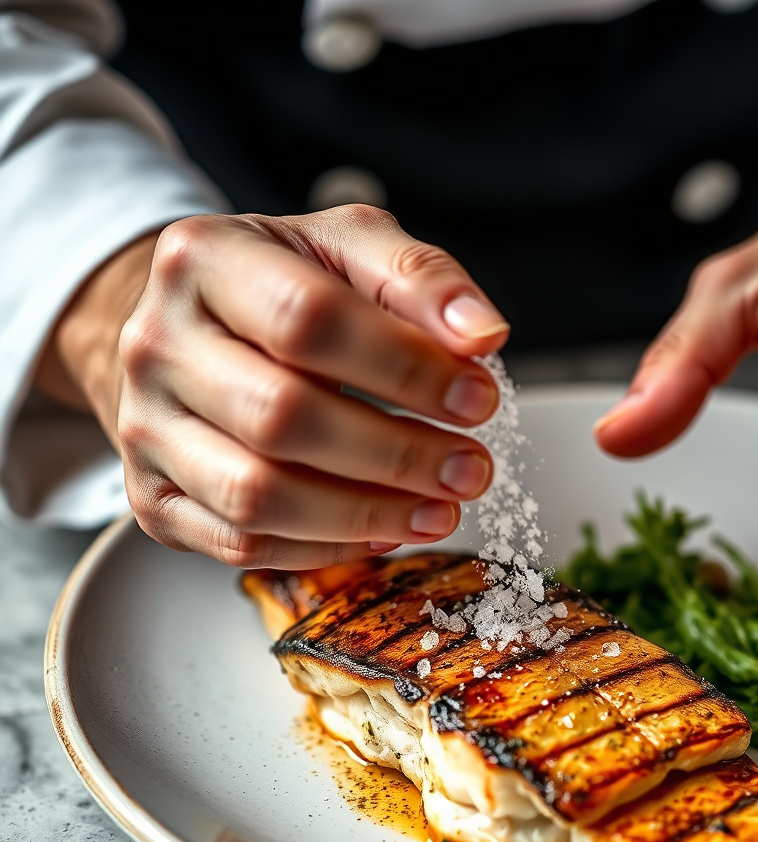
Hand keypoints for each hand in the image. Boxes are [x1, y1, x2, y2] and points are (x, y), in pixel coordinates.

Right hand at [36, 206, 508, 567]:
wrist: (191, 327)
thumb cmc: (282, 285)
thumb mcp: (347, 246)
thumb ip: (418, 277)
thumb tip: (482, 334)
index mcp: (203, 260)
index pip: (307, 318)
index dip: (403, 367)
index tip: (477, 398)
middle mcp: (157, 345)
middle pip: (281, 416)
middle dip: (395, 454)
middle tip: (470, 468)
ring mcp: (144, 429)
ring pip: (256, 496)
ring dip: (367, 514)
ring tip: (443, 509)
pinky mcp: (152, 498)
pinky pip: (240, 543)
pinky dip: (325, 547)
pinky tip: (384, 530)